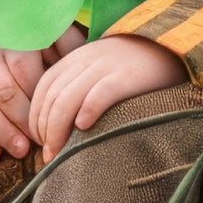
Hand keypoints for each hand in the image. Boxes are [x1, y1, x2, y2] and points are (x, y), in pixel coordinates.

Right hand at [0, 26, 86, 159]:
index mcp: (14, 46)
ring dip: (3, 133)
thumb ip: (70, 46)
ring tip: (21, 151)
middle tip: (40, 142)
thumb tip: (86, 58)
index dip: (41, 99)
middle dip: (23, 121)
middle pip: (5, 94)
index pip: (26, 73)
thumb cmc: (39, 48)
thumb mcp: (55, 39)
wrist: (1, 43)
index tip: (56, 117)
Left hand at [29, 34, 188, 161]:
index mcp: (75, 58)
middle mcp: (85, 60)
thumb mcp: (98, 68)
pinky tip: (83, 128)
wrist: (167, 47)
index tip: (39, 142)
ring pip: (67, 99)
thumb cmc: (130, 67)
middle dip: (44, 130)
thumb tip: (56, 124)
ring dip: (57, 130)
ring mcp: (104, 67)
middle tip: (48, 155)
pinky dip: (87, 111)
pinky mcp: (125, 77)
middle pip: (51, 98)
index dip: (35, 117)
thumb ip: (77, 86)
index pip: (43, 88)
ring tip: (58, 153)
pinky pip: (99, 94)